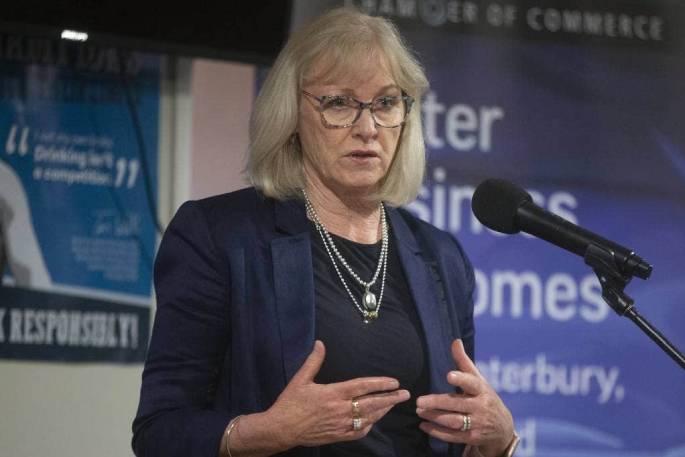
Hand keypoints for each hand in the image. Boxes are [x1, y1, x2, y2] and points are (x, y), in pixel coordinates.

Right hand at [266, 340, 409, 448]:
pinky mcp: (337, 436)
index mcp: (334, 393)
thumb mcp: (300, 379)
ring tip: (393, 404)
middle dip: (390, 398)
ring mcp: (340, 425)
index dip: (380, 384)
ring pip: (369, 418)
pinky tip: (374, 420)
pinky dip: (369, 425)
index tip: (394, 382)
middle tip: (405, 394)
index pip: (363, 387)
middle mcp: (340, 409)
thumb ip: (314, 361)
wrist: (281, 429)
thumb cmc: (290, 402)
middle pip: (372, 403)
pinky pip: (359, 432)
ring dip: (383, 411)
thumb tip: (320, 343)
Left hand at [416, 340, 513, 456]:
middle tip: (419, 401)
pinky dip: (437, 432)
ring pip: (454, 422)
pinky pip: (453, 436)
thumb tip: (455, 341)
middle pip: (458, 405)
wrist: (503, 427)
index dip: (461, 379)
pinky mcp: (472, 437)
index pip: (472, 383)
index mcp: (482, 389)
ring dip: (435, 417)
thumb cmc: (484, 397)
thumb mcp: (478, 379)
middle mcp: (481, 407)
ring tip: (419, 411)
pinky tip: (423, 426)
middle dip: (438, 403)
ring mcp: (477, 424)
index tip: (449, 375)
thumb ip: (463, 362)